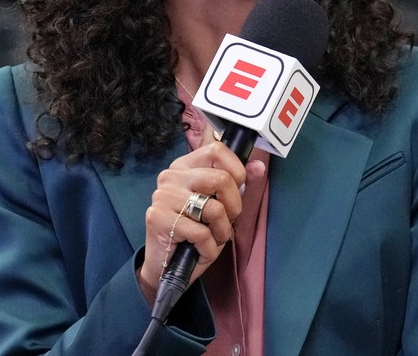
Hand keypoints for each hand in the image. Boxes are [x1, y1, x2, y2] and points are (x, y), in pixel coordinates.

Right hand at [137, 133, 251, 305]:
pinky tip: (199, 250)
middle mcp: (171, 176)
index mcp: (185, 166)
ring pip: (214, 208)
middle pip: (221, 179)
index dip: (236, 170)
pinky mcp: (158, 219)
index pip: (216, 150)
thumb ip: (239, 182)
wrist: (165, 266)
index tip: (238, 188)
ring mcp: (163, 196)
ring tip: (212, 238)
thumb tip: (259, 167)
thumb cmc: (196, 232)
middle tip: (227, 221)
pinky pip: (201, 233)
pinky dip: (209, 248)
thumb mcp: (221, 204)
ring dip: (222, 231)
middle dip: (234, 207)